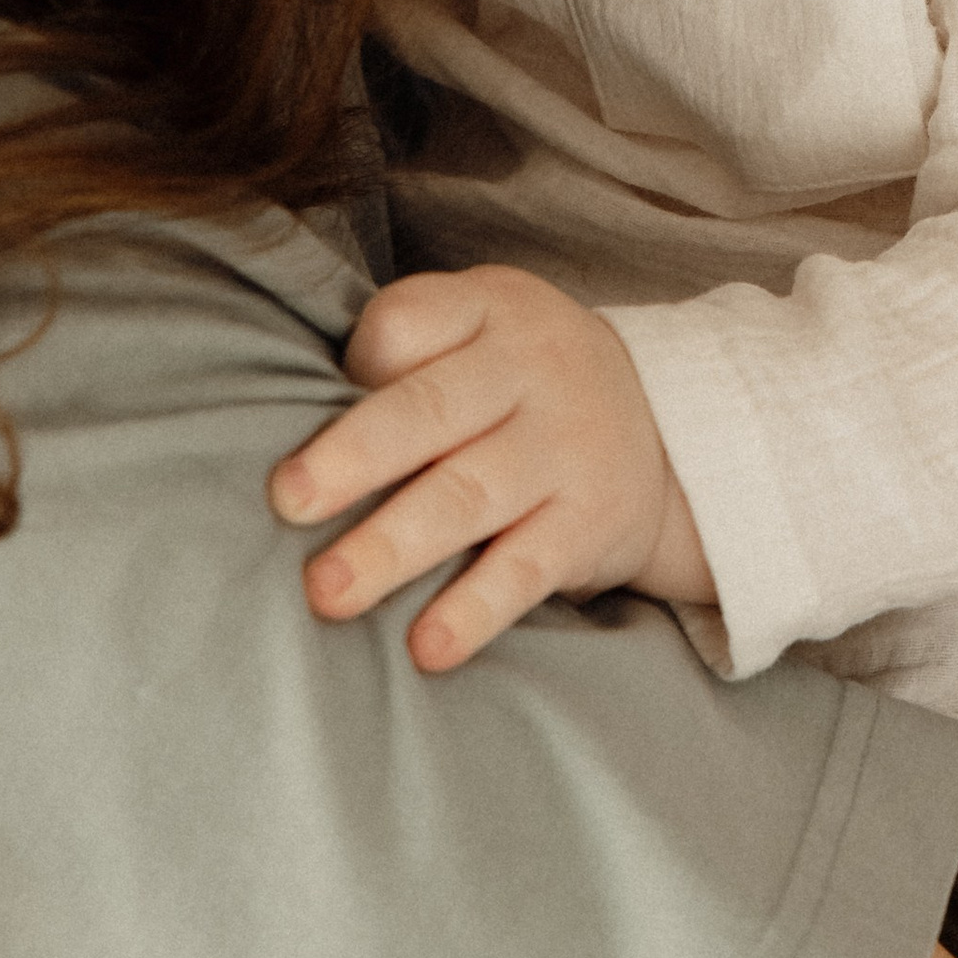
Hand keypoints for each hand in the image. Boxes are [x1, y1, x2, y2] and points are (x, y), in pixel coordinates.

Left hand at [268, 264, 713, 670]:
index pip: (409, 322)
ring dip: (395, 546)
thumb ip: (404, 358)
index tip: (299, 403)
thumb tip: (285, 429)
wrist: (671, 429)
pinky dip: (475, 609)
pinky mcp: (590, 524)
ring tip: (330, 592)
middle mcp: (530, 370)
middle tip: (287, 503)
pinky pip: (525, 569)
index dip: (356, 362)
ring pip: (469, 495)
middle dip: (353, 459)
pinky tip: (428, 648)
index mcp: (487, 309)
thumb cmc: (520, 383)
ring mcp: (565, 448)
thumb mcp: (479, 330)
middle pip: (429, 411)